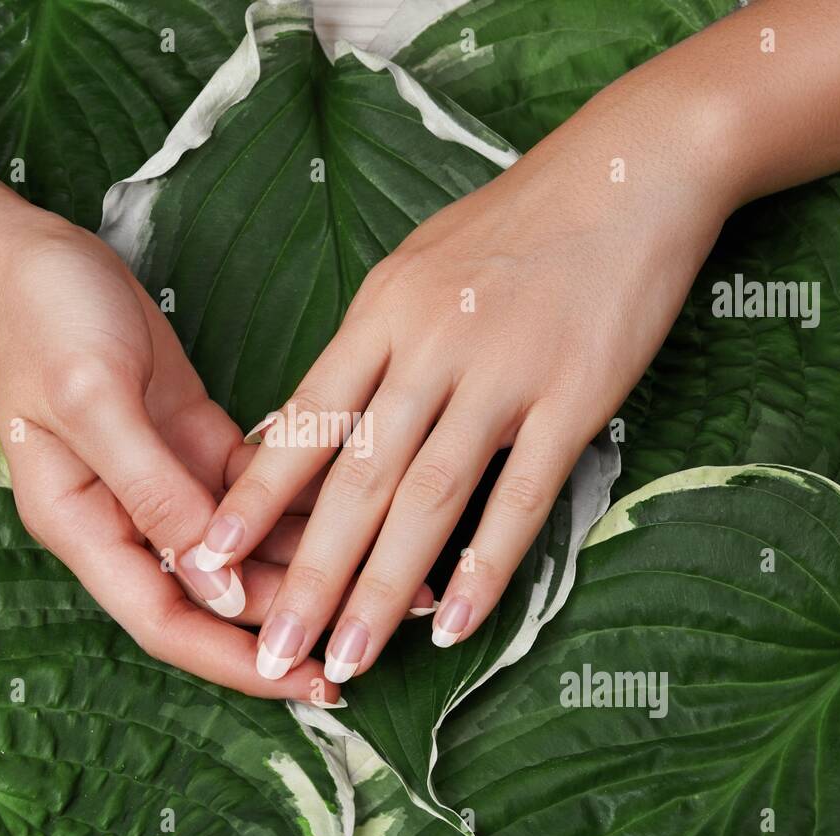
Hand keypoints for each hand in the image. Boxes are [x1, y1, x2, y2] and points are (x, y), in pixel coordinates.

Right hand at [0, 216, 351, 699]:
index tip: (306, 682)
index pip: (168, 621)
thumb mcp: (93, 399)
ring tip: (388, 576)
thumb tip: (214, 583)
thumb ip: (151, 492)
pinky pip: (256, 489)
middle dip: (292, 617)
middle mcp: (128, 518)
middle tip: (376, 628)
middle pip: (217, 595)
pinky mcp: (194, 440)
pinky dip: (300, 500)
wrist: (30, 253)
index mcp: (85, 526)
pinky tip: (357, 504)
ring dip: (309, 562)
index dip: (236, 661)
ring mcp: (164, 481)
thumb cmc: (43, 320)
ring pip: (245, 546)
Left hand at [192, 99, 734, 683]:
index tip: (208, 557)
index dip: (253, 497)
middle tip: (273, 652)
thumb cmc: (516, 222)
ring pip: (427, 499)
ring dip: (383, 591)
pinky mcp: (574, 396)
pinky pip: (521, 496)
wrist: (631, 171)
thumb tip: (303, 420)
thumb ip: (365, 345)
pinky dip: (487, 567)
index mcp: (381, 312)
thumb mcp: (416, 265)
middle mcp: (428, 346)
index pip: (302, 420)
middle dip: (308, 575)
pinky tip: (456, 626)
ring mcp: (501, 373)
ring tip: (348, 661)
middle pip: (355, 478)